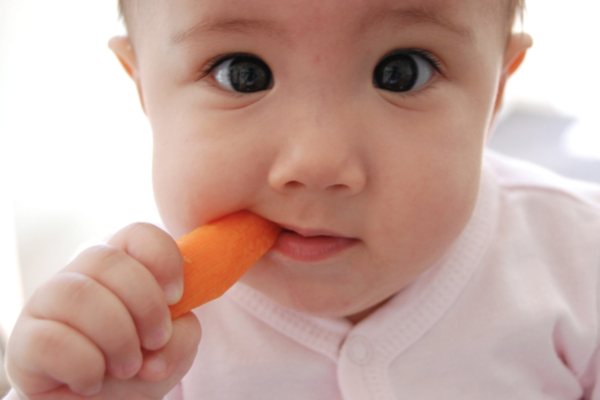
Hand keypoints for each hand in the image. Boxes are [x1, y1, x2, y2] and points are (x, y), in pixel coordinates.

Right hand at [5, 223, 201, 399]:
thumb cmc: (139, 365)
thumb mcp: (175, 348)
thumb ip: (183, 332)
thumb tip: (160, 343)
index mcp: (120, 265)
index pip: (138, 234)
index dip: (163, 260)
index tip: (177, 297)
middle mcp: (80, 275)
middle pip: (107, 260)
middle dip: (144, 305)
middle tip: (156, 341)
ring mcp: (46, 304)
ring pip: (77, 295)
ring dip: (116, 337)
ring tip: (128, 366)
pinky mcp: (24, 342)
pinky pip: (51, 341)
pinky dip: (85, 366)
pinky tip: (93, 380)